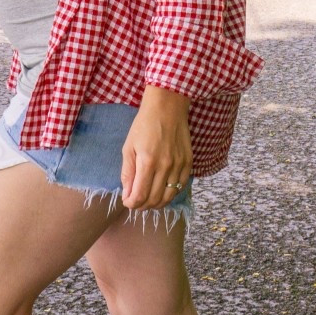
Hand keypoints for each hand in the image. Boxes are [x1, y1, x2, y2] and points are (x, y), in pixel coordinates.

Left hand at [121, 86, 192, 209]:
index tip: (127, 201)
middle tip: (136, 203)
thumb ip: (128, 172)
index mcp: (148, 162)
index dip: (132, 204)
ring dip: (157, 203)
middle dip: (142, 206)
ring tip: (148, 200)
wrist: (167, 108)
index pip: (140, 196)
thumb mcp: (129, 147)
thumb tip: (128, 194)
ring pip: (169, 197)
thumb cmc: (144, 125)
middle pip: (154, 200)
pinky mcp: (188, 163)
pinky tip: (162, 191)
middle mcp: (165, 166)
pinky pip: (181, 187)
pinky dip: (171, 194)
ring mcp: (179, 165)